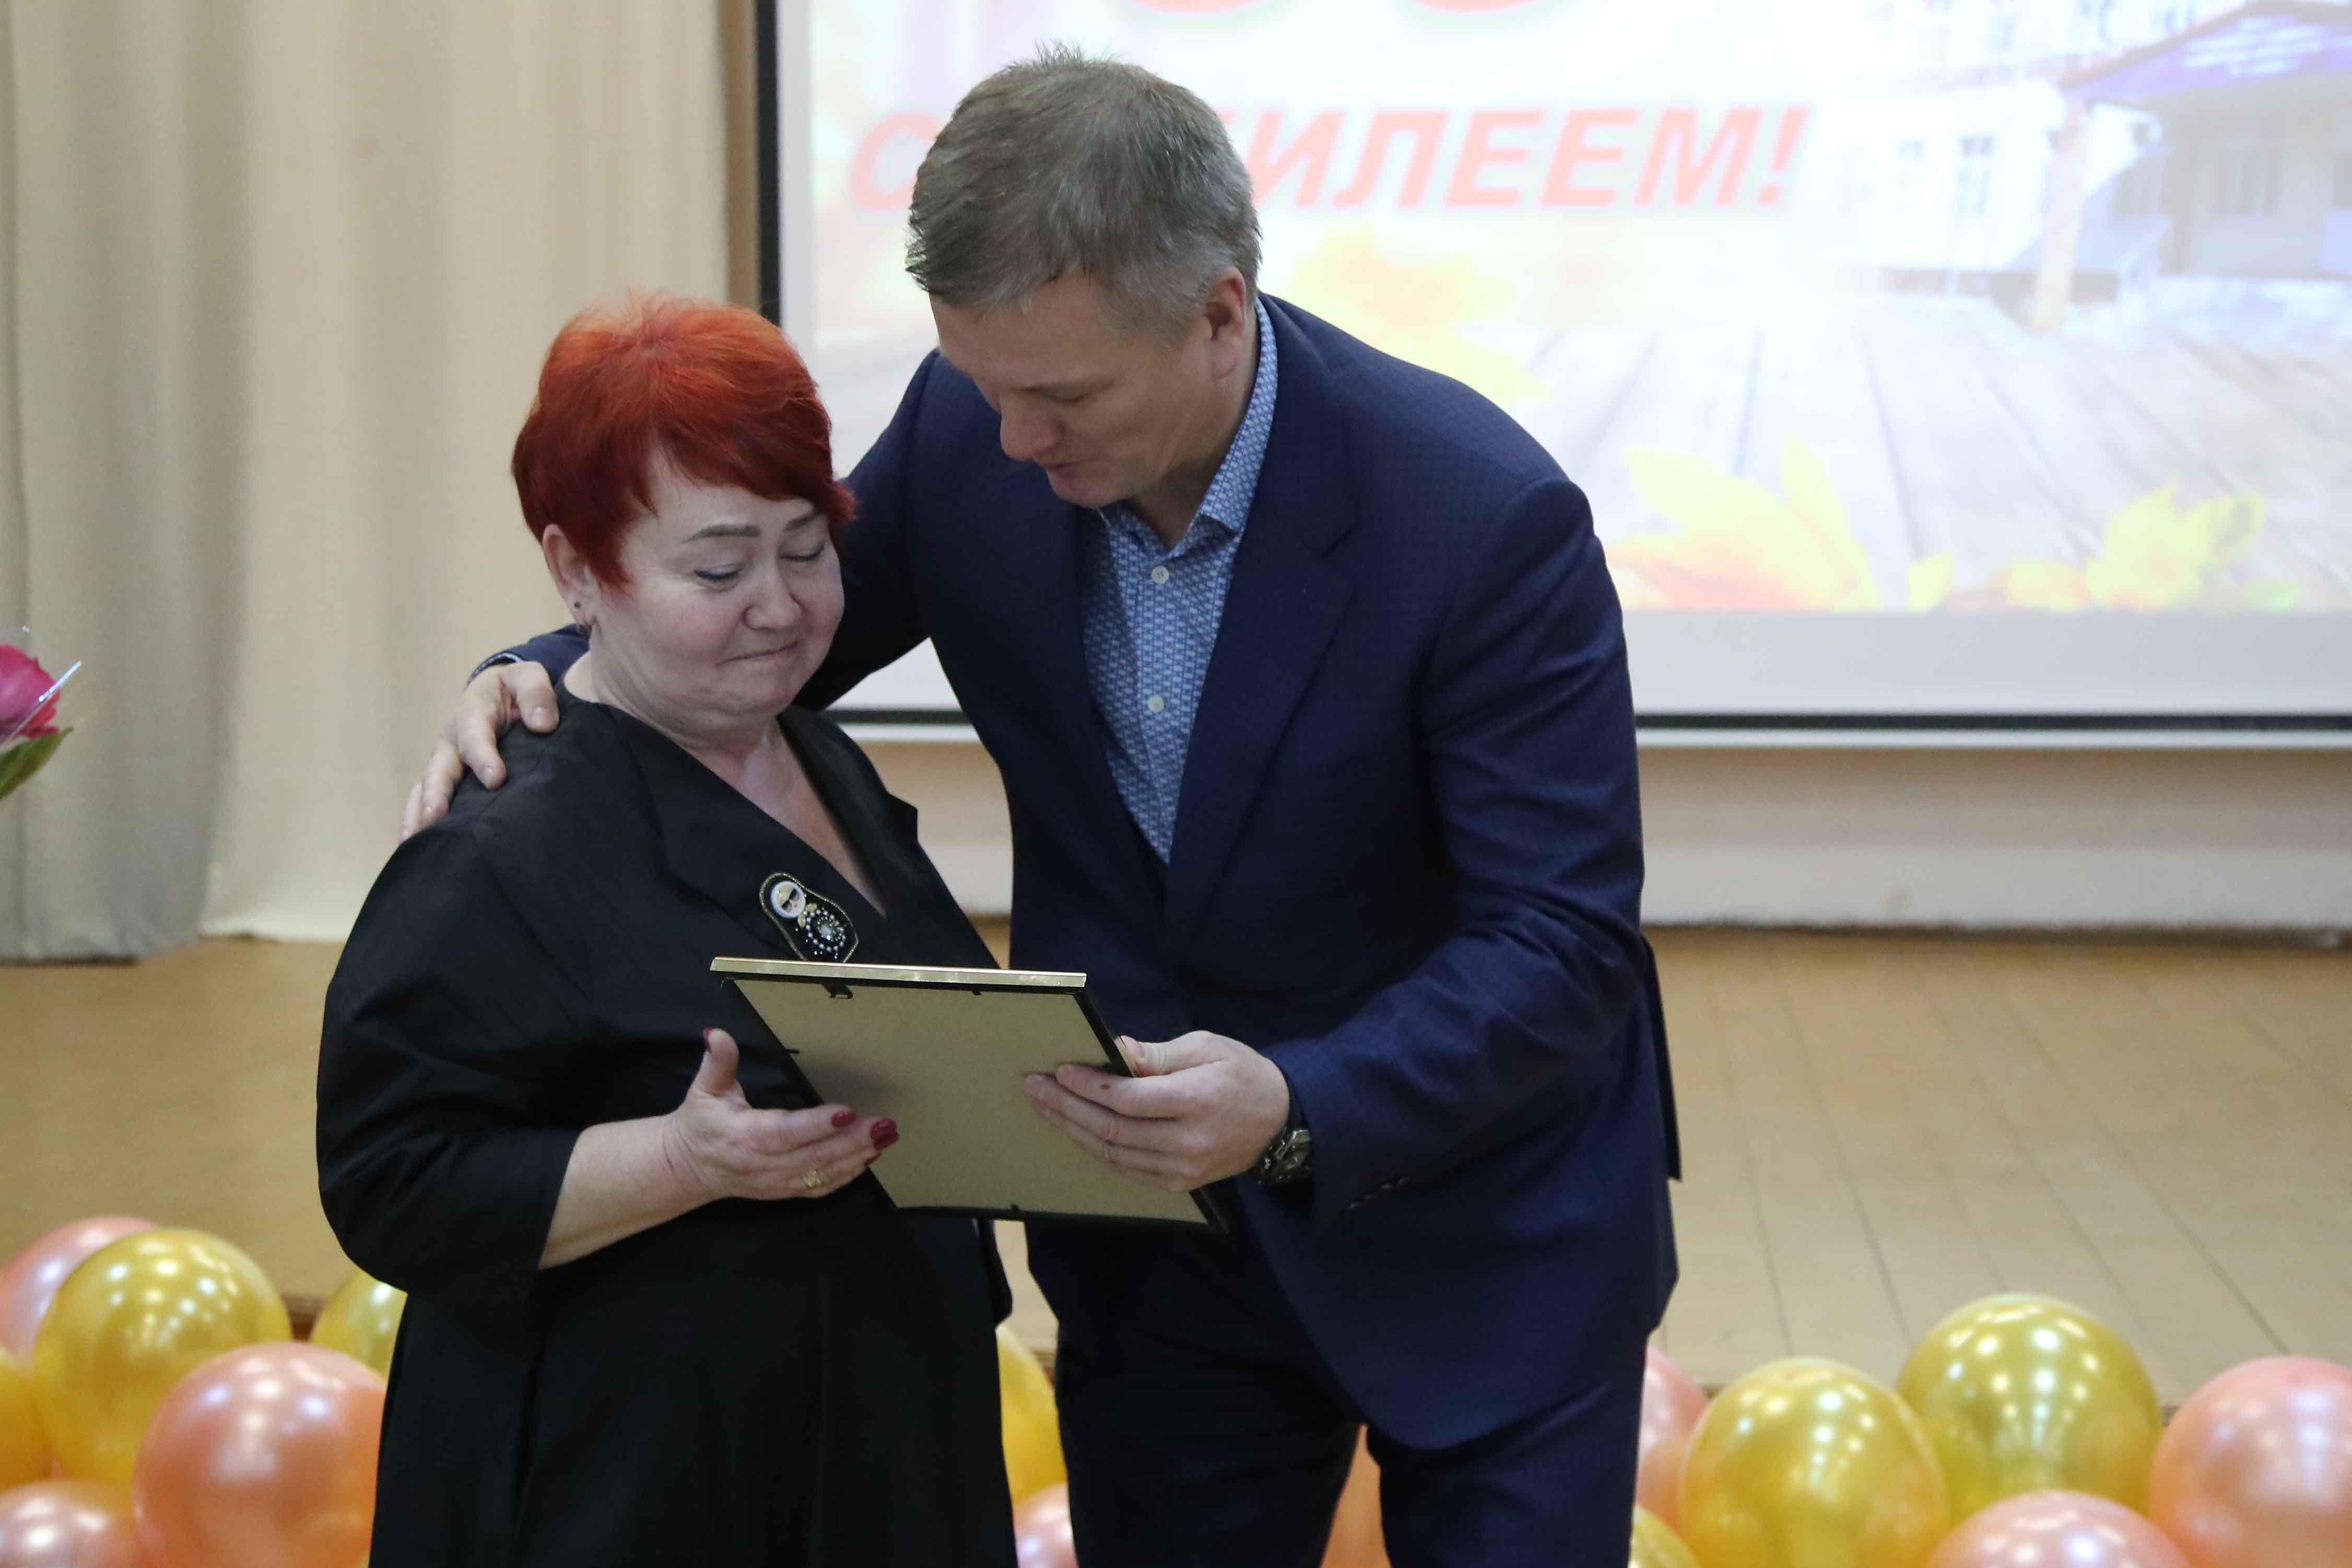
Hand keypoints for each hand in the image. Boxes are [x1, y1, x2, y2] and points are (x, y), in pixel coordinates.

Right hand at [399, 660, 559, 838]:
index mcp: (472, 714)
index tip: (496, 779)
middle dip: (437, 793)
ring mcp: (444, 764)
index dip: (483, 757)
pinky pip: (424, 803)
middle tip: (435, 817)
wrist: (500, 694)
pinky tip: (416, 850)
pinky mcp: (445, 782)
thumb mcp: (528, 678)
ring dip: (418, 815)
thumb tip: (543, 723)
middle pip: (440, 769)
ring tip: (413, 842)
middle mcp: (452, 742)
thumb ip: (536, 694)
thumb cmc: (515, 690)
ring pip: (424, 790)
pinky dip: (417, 824)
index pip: (475, 736)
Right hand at [663, 1028, 896, 1202]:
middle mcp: (763, 1164)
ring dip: (858, 1157)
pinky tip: (869, 1158)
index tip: (846, 1112)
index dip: (816, 1125)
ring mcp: (776, 1182)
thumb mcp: (704, 1089)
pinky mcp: (784, 1191)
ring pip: (823, 1173)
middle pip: (814, 1156)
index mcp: (745, 1137)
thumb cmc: (700, 1123)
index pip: (785, 1133)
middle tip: (884, 1124)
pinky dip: (847, 1175)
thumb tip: (717, 1034)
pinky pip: (821, 1187)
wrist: (687, 1167)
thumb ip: (717, 1062)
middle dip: (853, 1140)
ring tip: (887, 1137)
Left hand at [1024, 1031, 1290, 1192]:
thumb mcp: (1206, 1047)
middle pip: (1112, 1129)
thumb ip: (1158, 1054)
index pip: (1128, 1098)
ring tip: (1045, 1107)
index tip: (1060, 1069)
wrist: (1279, 1121)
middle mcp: (1187, 1142)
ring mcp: (1182, 1169)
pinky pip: (1126, 1169)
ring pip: (1113, 1153)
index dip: (1089, 1085)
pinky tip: (1075, 1129)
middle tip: (1036, 1087)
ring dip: (1073, 1129)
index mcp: (1197, 1101)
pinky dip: (1096, 1148)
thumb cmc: (1241, 1073)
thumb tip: (1114, 1049)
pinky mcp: (1178, 1184)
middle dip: (1067, 1106)